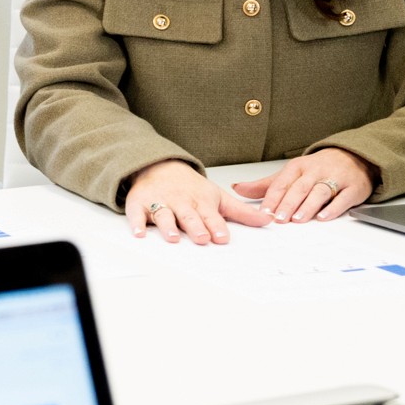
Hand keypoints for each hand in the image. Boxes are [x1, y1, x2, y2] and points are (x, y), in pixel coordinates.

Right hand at [125, 160, 272, 244]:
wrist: (160, 166)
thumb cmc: (191, 187)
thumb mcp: (217, 197)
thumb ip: (242, 212)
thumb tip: (268, 221)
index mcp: (200, 201)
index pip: (210, 216)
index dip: (216, 226)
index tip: (222, 238)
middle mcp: (181, 202)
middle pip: (188, 215)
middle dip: (195, 226)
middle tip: (201, 238)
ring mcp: (160, 202)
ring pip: (164, 214)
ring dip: (168, 225)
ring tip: (173, 238)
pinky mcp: (140, 203)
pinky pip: (137, 213)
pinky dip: (137, 223)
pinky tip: (139, 233)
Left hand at [234, 148, 374, 222]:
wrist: (354, 156)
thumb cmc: (318, 168)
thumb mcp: (291, 173)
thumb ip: (266, 184)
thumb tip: (238, 188)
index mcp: (299, 167)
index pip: (282, 182)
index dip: (272, 197)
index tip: (263, 211)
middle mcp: (316, 171)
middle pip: (300, 187)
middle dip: (288, 203)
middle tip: (278, 218)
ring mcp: (336, 178)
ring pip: (320, 192)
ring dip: (308, 206)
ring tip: (297, 219)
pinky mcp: (353, 188)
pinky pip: (343, 198)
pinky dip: (333, 208)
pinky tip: (323, 217)